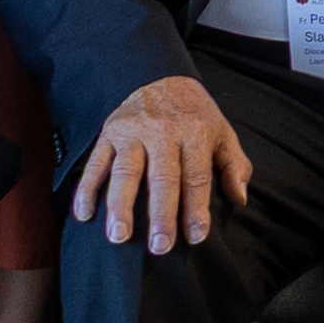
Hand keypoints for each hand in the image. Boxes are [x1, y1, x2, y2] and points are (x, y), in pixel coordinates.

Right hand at [75, 73, 254, 253]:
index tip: (196, 236)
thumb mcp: (222, 132)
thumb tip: (240, 198)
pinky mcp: (109, 133)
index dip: (196, 208)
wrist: (161, 77)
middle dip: (160, 214)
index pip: (196, 176)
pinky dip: (86, 188)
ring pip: (125, 172)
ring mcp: (132, 132)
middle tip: (159, 245)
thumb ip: (235, 165)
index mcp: (194, 133)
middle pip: (162, 178)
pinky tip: (83, 213)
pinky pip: (95, 163)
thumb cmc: (194, 114)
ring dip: (120, 205)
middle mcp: (162, 132)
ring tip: (118, 235)